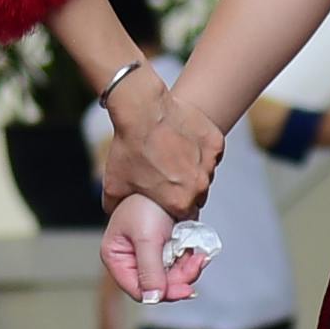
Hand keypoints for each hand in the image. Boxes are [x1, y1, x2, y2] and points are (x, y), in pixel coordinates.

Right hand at [104, 195, 199, 304]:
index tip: (185, 289)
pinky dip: (191, 261)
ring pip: (171, 278)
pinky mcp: (166, 249)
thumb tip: (153, 298)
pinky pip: (180, 266)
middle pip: (158, 286)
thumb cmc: (147, 202)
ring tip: (198, 255)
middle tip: (196, 263)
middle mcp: (131, 259)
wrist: (166, 178)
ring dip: (188, 269)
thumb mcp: (147, 238)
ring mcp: (150, 255)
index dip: (161, 292)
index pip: (137, 289)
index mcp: (116, 257)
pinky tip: (197, 251)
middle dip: (180, 278)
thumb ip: (150, 270)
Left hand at [107, 85, 219, 219]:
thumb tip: (115, 213)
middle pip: (197, 196)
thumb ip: (116, 206)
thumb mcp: (114, 186)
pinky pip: (211, 152)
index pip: (184, 216)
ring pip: (205, 173)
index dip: (175, 208)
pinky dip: (200, 148)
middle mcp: (199, 186)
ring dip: (193, 169)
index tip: (166, 198)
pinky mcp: (215, 142)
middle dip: (184, 189)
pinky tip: (183, 140)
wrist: (142, 112)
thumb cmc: (130, 147)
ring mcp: (210, 163)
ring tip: (173, 155)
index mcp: (179, 202)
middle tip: (168, 175)